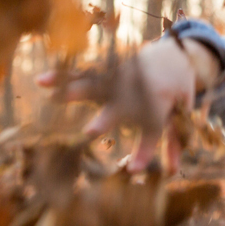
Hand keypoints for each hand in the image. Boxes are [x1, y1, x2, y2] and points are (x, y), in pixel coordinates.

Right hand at [38, 37, 219, 172]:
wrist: (178, 51)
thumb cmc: (178, 88)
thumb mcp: (182, 114)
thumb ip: (174, 143)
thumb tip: (170, 174)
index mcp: (160, 104)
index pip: (153, 131)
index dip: (145, 150)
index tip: (133, 170)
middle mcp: (138, 91)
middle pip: (121, 106)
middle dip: (107, 119)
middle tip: (92, 131)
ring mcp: (122, 77)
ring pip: (96, 85)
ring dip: (74, 91)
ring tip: (52, 97)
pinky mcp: (111, 67)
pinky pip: (85, 72)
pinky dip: (64, 76)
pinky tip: (42, 80)